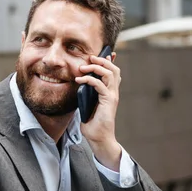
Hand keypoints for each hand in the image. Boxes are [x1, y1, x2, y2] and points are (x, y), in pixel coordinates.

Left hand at [75, 54, 121, 169]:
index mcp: (109, 91)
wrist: (98, 138)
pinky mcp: (108, 101)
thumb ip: (86, 93)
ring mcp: (112, 96)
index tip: (101, 52)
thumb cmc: (92, 123)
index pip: (113, 72)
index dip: (109, 61)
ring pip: (110, 73)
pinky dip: (89, 79)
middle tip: (90, 57)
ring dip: (96, 67)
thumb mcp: (87, 104)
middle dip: (102, 60)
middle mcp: (113, 92)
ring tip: (83, 67)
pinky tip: (79, 80)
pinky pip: (100, 84)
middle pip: (114, 69)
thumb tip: (78, 83)